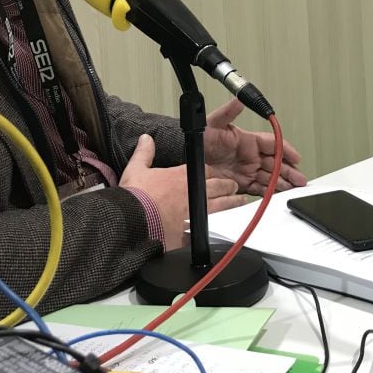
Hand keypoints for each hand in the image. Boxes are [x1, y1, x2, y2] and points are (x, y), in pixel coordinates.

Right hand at [120, 134, 250, 249]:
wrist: (133, 221)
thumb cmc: (136, 196)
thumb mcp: (136, 169)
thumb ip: (144, 153)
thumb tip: (146, 139)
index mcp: (181, 178)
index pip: (204, 170)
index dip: (212, 172)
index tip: (216, 174)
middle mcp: (192, 195)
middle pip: (218, 187)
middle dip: (228, 186)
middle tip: (234, 186)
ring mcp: (193, 214)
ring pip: (219, 207)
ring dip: (231, 204)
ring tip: (239, 203)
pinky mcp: (188, 233)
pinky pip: (204, 232)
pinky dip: (209, 233)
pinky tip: (215, 234)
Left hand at [203, 99, 307, 193]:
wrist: (186, 155)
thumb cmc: (201, 138)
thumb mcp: (213, 122)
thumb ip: (228, 112)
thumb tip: (239, 100)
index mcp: (247, 140)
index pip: (272, 144)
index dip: (285, 150)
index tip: (296, 157)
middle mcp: (250, 155)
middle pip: (275, 163)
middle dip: (289, 170)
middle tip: (301, 178)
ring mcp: (246, 169)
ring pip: (270, 176)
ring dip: (283, 182)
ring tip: (295, 188)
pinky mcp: (241, 182)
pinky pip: (259, 187)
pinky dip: (269, 191)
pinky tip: (278, 195)